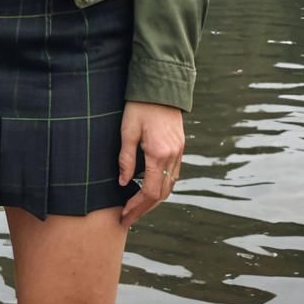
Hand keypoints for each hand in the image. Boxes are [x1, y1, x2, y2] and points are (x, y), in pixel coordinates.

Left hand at [118, 100, 183, 225]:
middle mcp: (173, 156)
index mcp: (159, 153)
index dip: (137, 207)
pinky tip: (149, 187)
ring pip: (170, 185)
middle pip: (162, 194)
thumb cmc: (140, 105)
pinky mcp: (180, 146)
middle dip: (145, 209)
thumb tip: (122, 182)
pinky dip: (162, 185)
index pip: (150, 192)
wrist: (161, 86)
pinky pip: (173, 174)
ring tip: (137, 207)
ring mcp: (179, 151)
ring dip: (154, 200)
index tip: (124, 215)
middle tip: (128, 218)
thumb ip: (126, 158)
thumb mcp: (127, 130)